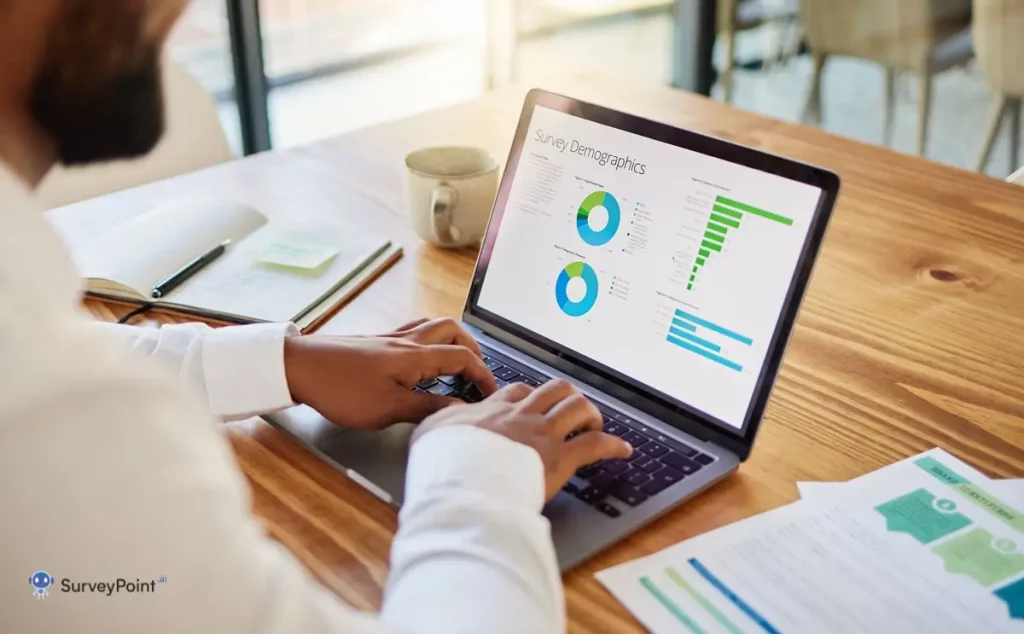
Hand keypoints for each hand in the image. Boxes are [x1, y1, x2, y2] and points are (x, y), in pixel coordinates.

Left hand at [284, 318, 497, 429]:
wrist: (298, 366)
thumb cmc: (339, 388)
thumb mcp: (388, 408)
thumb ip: (427, 407)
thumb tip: (459, 409)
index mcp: (415, 356)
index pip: (464, 358)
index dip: (484, 376)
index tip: (491, 394)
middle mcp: (407, 341)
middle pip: (454, 331)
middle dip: (473, 351)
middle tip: (477, 375)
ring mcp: (390, 338)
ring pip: (434, 327)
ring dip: (453, 342)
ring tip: (456, 366)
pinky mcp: (376, 342)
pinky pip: (415, 332)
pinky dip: (430, 342)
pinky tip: (421, 360)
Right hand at [413, 380, 632, 499]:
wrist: (461, 481)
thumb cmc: (444, 461)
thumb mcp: (430, 432)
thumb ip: (439, 421)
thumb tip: (437, 419)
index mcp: (493, 410)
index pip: (517, 391)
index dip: (530, 396)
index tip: (533, 404)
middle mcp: (522, 415)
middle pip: (555, 390)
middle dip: (567, 397)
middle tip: (571, 411)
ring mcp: (543, 434)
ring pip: (578, 407)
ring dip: (590, 414)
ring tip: (594, 425)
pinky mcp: (560, 458)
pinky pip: (595, 444)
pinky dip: (613, 445)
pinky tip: (622, 450)